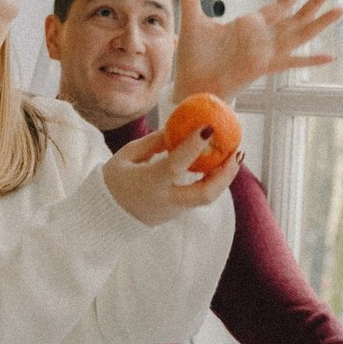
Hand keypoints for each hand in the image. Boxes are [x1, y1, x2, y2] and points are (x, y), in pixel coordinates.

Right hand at [102, 123, 240, 225]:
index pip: (176, 164)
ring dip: (224, 177)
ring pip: (206, 198)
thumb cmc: (114, 181)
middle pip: (205, 193)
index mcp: (150, 183)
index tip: (209, 127)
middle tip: (237, 151)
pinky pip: (199, 197)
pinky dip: (213, 181)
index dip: (194, 145)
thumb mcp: (127, 156)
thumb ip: (153, 142)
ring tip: (235, 156)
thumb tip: (176, 128)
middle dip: (225, 173)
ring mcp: (174, 210)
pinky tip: (219, 165)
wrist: (105, 216)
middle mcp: (166, 200)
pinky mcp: (177, 213)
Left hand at [171, 0, 341, 102]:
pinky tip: (329, 57)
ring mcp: (266, 52)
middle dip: (314, 1)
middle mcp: (263, 37)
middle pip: (296, 15)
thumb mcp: (192, 18)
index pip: (278, 4)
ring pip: (299, 33)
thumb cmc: (194, 58)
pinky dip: (309, 60)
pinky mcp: (263, 66)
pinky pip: (291, 62)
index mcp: (250, 25)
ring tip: (341, 9)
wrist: (190, 84)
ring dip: (319, 22)